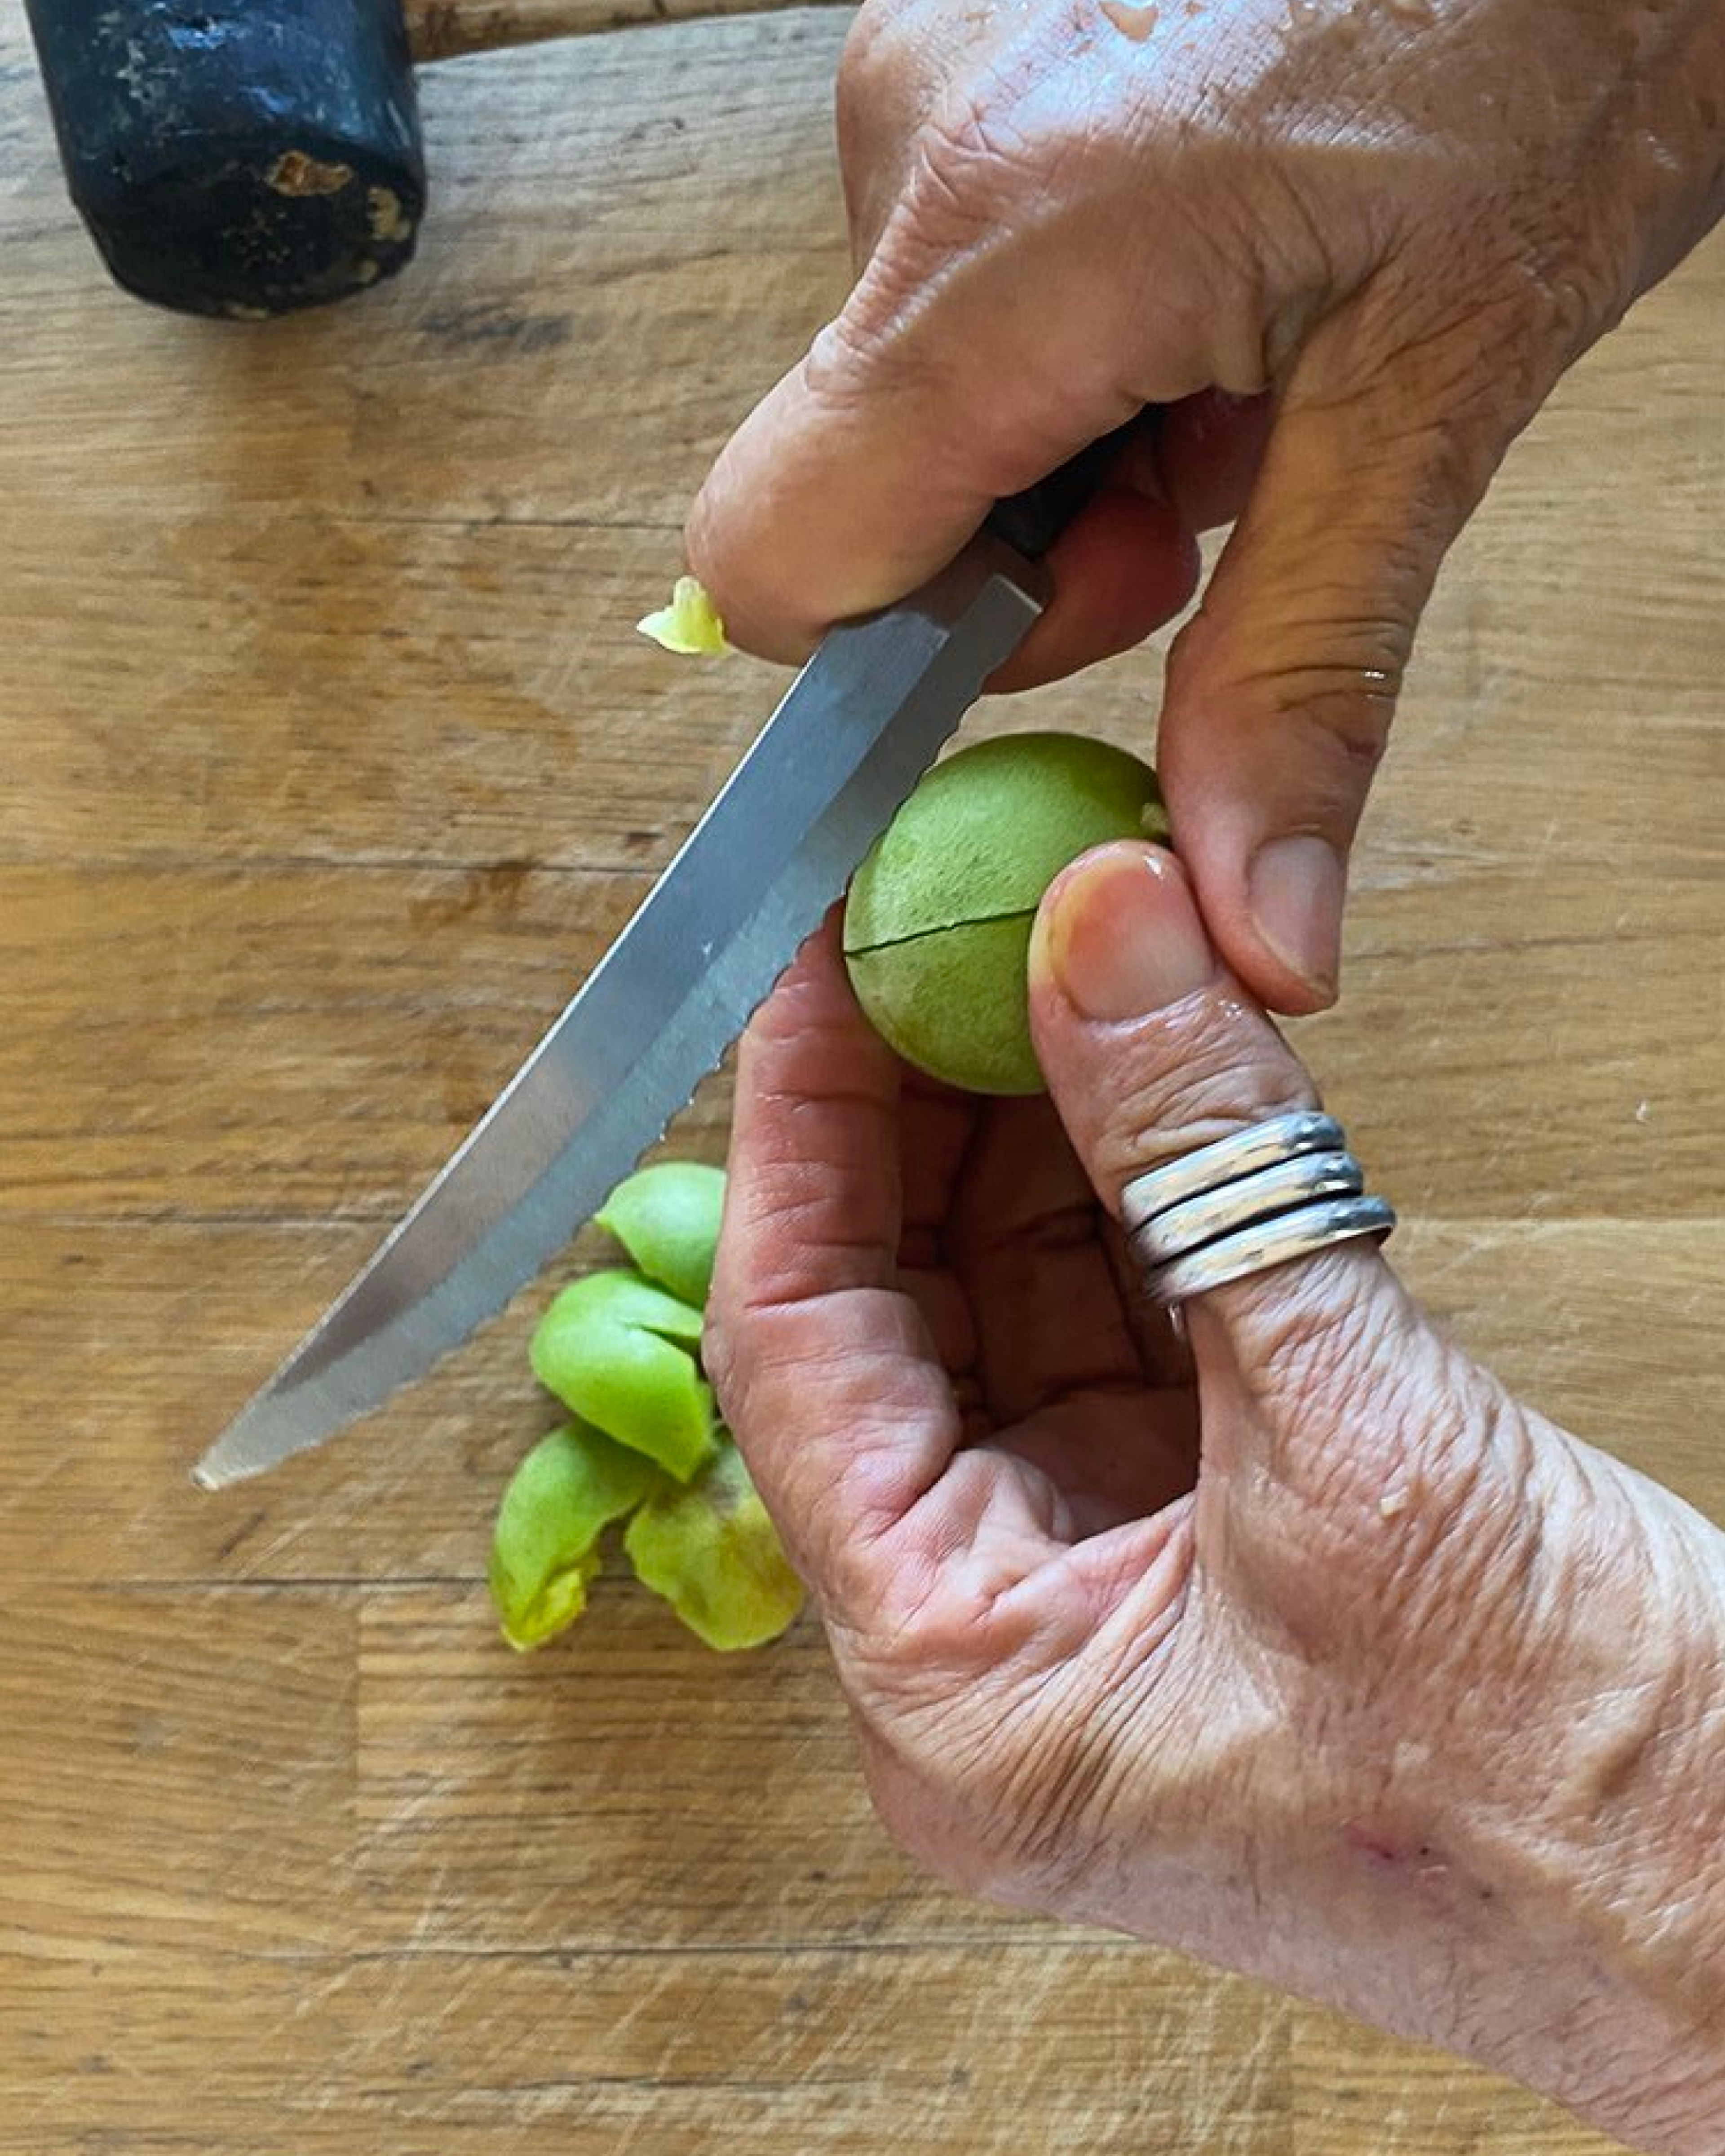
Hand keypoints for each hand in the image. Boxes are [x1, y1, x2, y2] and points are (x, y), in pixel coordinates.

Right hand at [687, 0, 1724, 1009]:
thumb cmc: (1559, 35)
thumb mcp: (1439, 392)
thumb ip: (1307, 672)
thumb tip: (1252, 926)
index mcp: (1008, 247)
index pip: (776, 560)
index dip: (898, 655)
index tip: (1078, 628)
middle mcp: (920, 136)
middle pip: (860, 483)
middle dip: (1039, 536)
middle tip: (1222, 464)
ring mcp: (933, 61)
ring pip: (919, 383)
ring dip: (1071, 426)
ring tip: (1241, 341)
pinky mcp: (971, 32)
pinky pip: (959, 270)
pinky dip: (1073, 317)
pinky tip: (1211, 255)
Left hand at [707, 844, 1724, 2153]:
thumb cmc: (1586, 1799)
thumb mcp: (1366, 1443)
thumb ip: (1210, 1172)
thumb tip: (1098, 938)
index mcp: (963, 1687)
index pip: (797, 1353)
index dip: (801, 1133)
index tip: (825, 965)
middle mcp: (1004, 1643)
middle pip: (893, 1319)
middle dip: (917, 1111)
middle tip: (939, 925)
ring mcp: (1110, 1583)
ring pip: (1014, 1306)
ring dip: (1030, 1130)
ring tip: (1039, 953)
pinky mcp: (1216, 1532)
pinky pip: (1126, 1323)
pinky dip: (1131, 1190)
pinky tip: (1132, 1060)